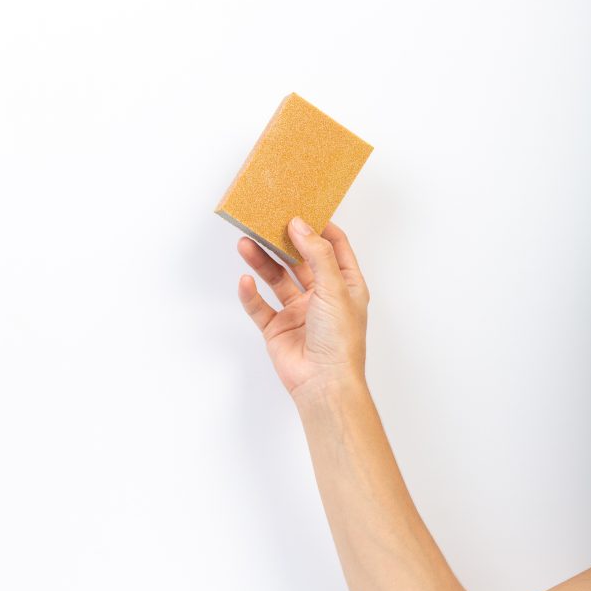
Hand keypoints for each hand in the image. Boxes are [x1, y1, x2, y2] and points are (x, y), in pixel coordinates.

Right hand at [237, 216, 369, 403]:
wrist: (323, 383)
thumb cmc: (339, 341)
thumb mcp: (335, 288)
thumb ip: (317, 254)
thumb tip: (300, 224)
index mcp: (345, 285)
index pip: (334, 247)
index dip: (319, 227)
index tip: (301, 207)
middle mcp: (322, 296)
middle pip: (300, 260)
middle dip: (283, 241)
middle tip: (266, 221)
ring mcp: (299, 312)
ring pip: (277, 279)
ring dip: (262, 262)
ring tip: (246, 243)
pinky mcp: (278, 328)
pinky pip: (260, 306)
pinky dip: (251, 294)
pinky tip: (244, 280)